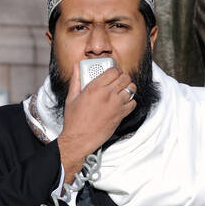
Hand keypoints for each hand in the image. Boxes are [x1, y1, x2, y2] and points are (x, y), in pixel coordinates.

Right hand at [57, 62, 135, 183]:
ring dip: (128, 88)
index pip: (113, 70)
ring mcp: (115, 105)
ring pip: (131, 88)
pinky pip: (133, 103)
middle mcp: (107, 94)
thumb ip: (76, 80)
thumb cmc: (73, 120)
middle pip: (125, 77)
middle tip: (119, 81)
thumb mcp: (71, 97)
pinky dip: (131, 102)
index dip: (116, 70)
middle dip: (123, 77)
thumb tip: (76, 66)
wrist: (78, 140)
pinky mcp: (120, 115)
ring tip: (123, 91)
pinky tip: (124, 103)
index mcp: (94, 87)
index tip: (114, 72)